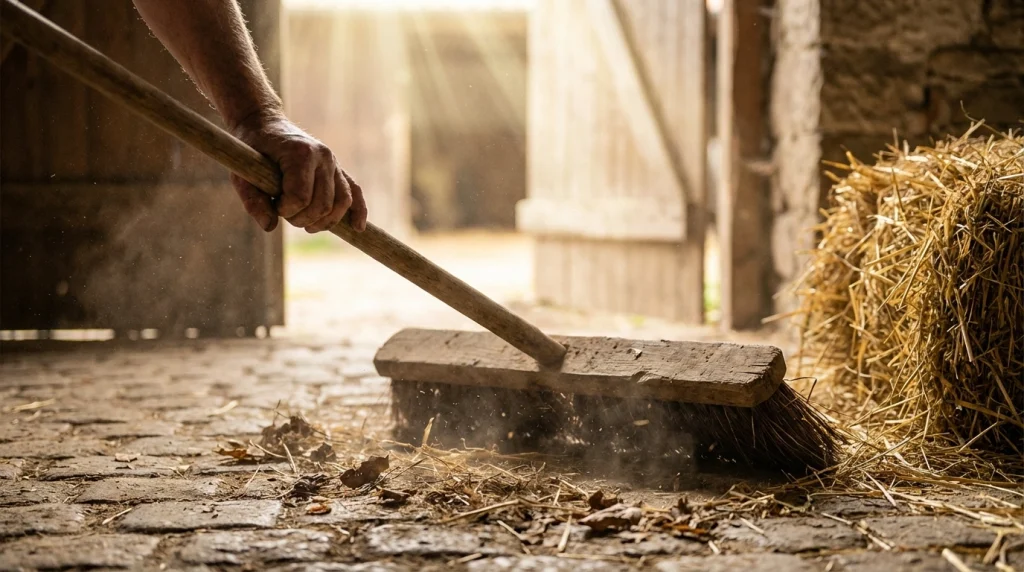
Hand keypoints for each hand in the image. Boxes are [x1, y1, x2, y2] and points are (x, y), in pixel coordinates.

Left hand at [229, 111, 367, 232]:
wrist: (264, 124)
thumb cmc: (252, 150)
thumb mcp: (242, 174)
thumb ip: (253, 201)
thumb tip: (270, 227)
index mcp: (300, 154)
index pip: (300, 198)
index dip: (285, 210)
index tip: (273, 204)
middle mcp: (323, 157)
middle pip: (322, 205)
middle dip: (301, 218)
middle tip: (283, 213)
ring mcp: (334, 163)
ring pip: (341, 203)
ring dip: (324, 222)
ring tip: (306, 225)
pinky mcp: (338, 170)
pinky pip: (355, 192)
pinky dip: (358, 211)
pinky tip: (357, 227)